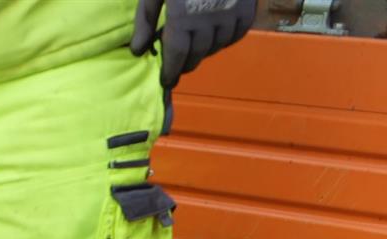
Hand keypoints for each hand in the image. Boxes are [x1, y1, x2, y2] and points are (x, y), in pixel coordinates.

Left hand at [131, 0, 255, 86]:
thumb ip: (145, 20)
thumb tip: (138, 50)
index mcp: (183, 20)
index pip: (176, 57)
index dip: (170, 72)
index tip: (165, 82)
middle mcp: (208, 23)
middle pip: (196, 55)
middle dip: (185, 64)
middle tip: (177, 67)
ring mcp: (231, 15)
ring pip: (216, 47)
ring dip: (204, 53)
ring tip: (194, 53)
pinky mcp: (247, 8)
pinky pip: (237, 34)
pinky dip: (225, 41)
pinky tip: (216, 38)